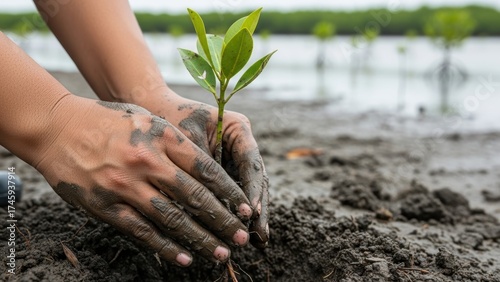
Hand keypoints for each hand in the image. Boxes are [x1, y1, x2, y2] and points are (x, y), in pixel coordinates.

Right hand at [34, 95, 253, 265]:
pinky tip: (185, 258)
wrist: (55, 127)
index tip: (246, 208)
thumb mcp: (146, 120)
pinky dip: (166, 247)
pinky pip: (142, 231)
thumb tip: (208, 171)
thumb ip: (175, 142)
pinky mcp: (105, 206)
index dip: (230, 192)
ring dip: (200, 239)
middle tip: (242, 238)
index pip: (206, 169)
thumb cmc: (107, 121)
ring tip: (222, 253)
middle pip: (194, 197)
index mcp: (162, 137)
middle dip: (223, 220)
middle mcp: (147, 162)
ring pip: (172, 219)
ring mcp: (125, 186)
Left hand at [147, 94, 269, 248]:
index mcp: (237, 128)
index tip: (251, 212)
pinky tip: (241, 233)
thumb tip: (205, 206)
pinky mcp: (226, 171)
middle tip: (259, 235)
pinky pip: (234, 193)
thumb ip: (199, 169)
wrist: (156, 111)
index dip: (251, 188)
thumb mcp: (184, 141)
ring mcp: (236, 158)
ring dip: (253, 216)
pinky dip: (236, 212)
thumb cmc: (168, 121)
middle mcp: (242, 144)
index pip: (250, 161)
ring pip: (249, 189)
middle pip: (256, 179)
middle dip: (258, 209)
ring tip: (258, 241)